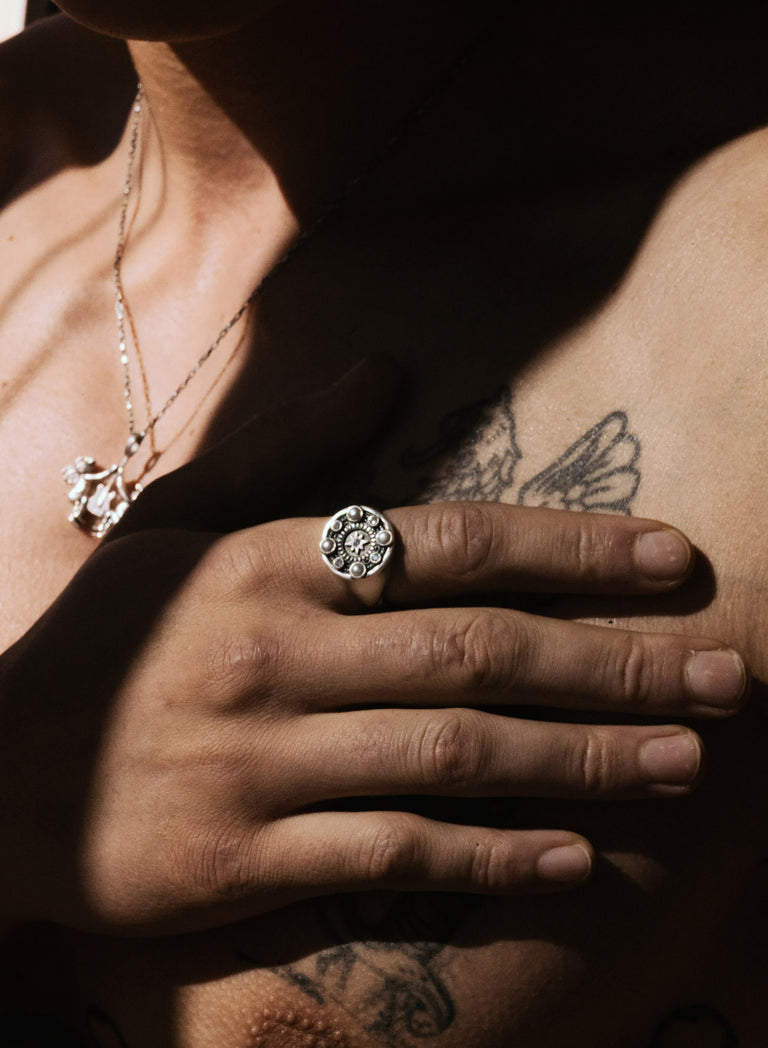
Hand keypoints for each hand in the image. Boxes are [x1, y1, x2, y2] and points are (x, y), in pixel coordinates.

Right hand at [0, 368, 746, 933]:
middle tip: (725, 674)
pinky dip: (491, 858)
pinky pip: (394, 857)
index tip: (677, 562)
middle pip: (480, 653)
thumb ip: (287, 448)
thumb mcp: (175, 519)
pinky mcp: (246, 857)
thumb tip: (386, 369)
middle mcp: (277, 655)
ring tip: (686, 759)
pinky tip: (576, 857)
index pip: (453, 543)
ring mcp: (264, 762)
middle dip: (616, 663)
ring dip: (582, 758)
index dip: (575, 551)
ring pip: (456, 754)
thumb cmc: (100, 639)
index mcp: (268, 561)